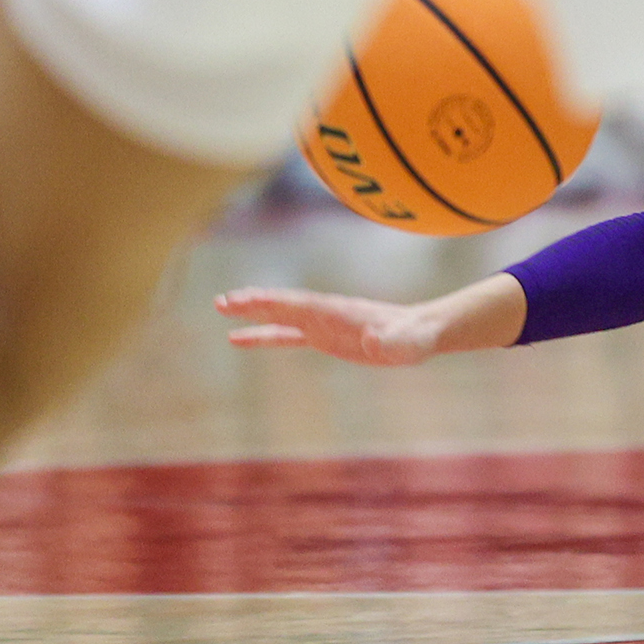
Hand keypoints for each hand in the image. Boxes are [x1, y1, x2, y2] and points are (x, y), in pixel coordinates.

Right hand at [215, 278, 522, 366]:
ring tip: (221, 309)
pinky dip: (262, 335)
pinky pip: (286, 335)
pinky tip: (237, 339)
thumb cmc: (414, 339)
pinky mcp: (323, 337)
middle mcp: (325, 313)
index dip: (272, 302)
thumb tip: (375, 341)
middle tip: (221, 301)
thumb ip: (391, 341)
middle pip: (283, 305)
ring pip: (279, 317)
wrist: (421, 332)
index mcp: (338, 312)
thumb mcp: (405, 344)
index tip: (244, 299)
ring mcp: (322, 324)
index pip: (299, 305)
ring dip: (251, 314)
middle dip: (254, 303)